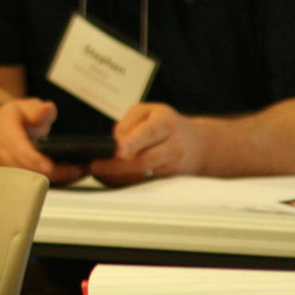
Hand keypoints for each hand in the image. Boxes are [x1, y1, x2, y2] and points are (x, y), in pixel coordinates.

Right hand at [0, 98, 85, 184]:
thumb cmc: (13, 119)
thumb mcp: (25, 107)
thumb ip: (38, 110)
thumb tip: (48, 108)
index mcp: (3, 130)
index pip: (17, 148)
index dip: (33, 159)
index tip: (49, 166)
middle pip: (24, 170)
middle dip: (51, 174)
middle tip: (77, 170)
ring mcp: (0, 167)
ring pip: (27, 182)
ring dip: (52, 180)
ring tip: (76, 174)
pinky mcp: (7, 179)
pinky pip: (28, 186)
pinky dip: (48, 184)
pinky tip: (65, 179)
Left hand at [89, 102, 204, 185]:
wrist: (198, 144)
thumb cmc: (166, 124)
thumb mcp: (148, 111)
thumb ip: (128, 122)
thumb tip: (116, 139)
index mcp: (165, 123)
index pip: (149, 133)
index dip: (134, 142)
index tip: (119, 151)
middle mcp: (173, 146)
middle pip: (145, 160)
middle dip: (117, 166)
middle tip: (96, 166)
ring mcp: (173, 165)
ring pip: (144, 175)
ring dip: (118, 176)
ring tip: (98, 173)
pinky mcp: (168, 179)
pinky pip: (145, 183)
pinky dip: (126, 181)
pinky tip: (110, 178)